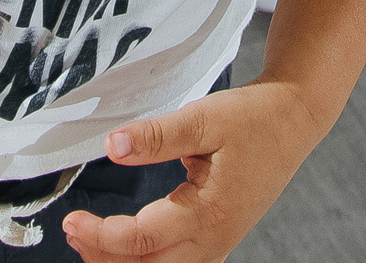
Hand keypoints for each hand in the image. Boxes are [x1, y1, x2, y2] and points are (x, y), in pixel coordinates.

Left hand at [61, 83, 322, 262]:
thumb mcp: (203, 118)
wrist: (295, 120)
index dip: (101, 234)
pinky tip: (130, 248)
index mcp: (208, 211)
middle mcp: (214, 236)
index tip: (71, 219)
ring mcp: (219, 241)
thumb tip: (113, 146)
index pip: (141, 239)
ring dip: (125, 262)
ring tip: (91, 241)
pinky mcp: (221, 236)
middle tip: (73, 231)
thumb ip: (156, 135)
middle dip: (104, 256)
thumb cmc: (254, 118)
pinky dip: (149, 260)